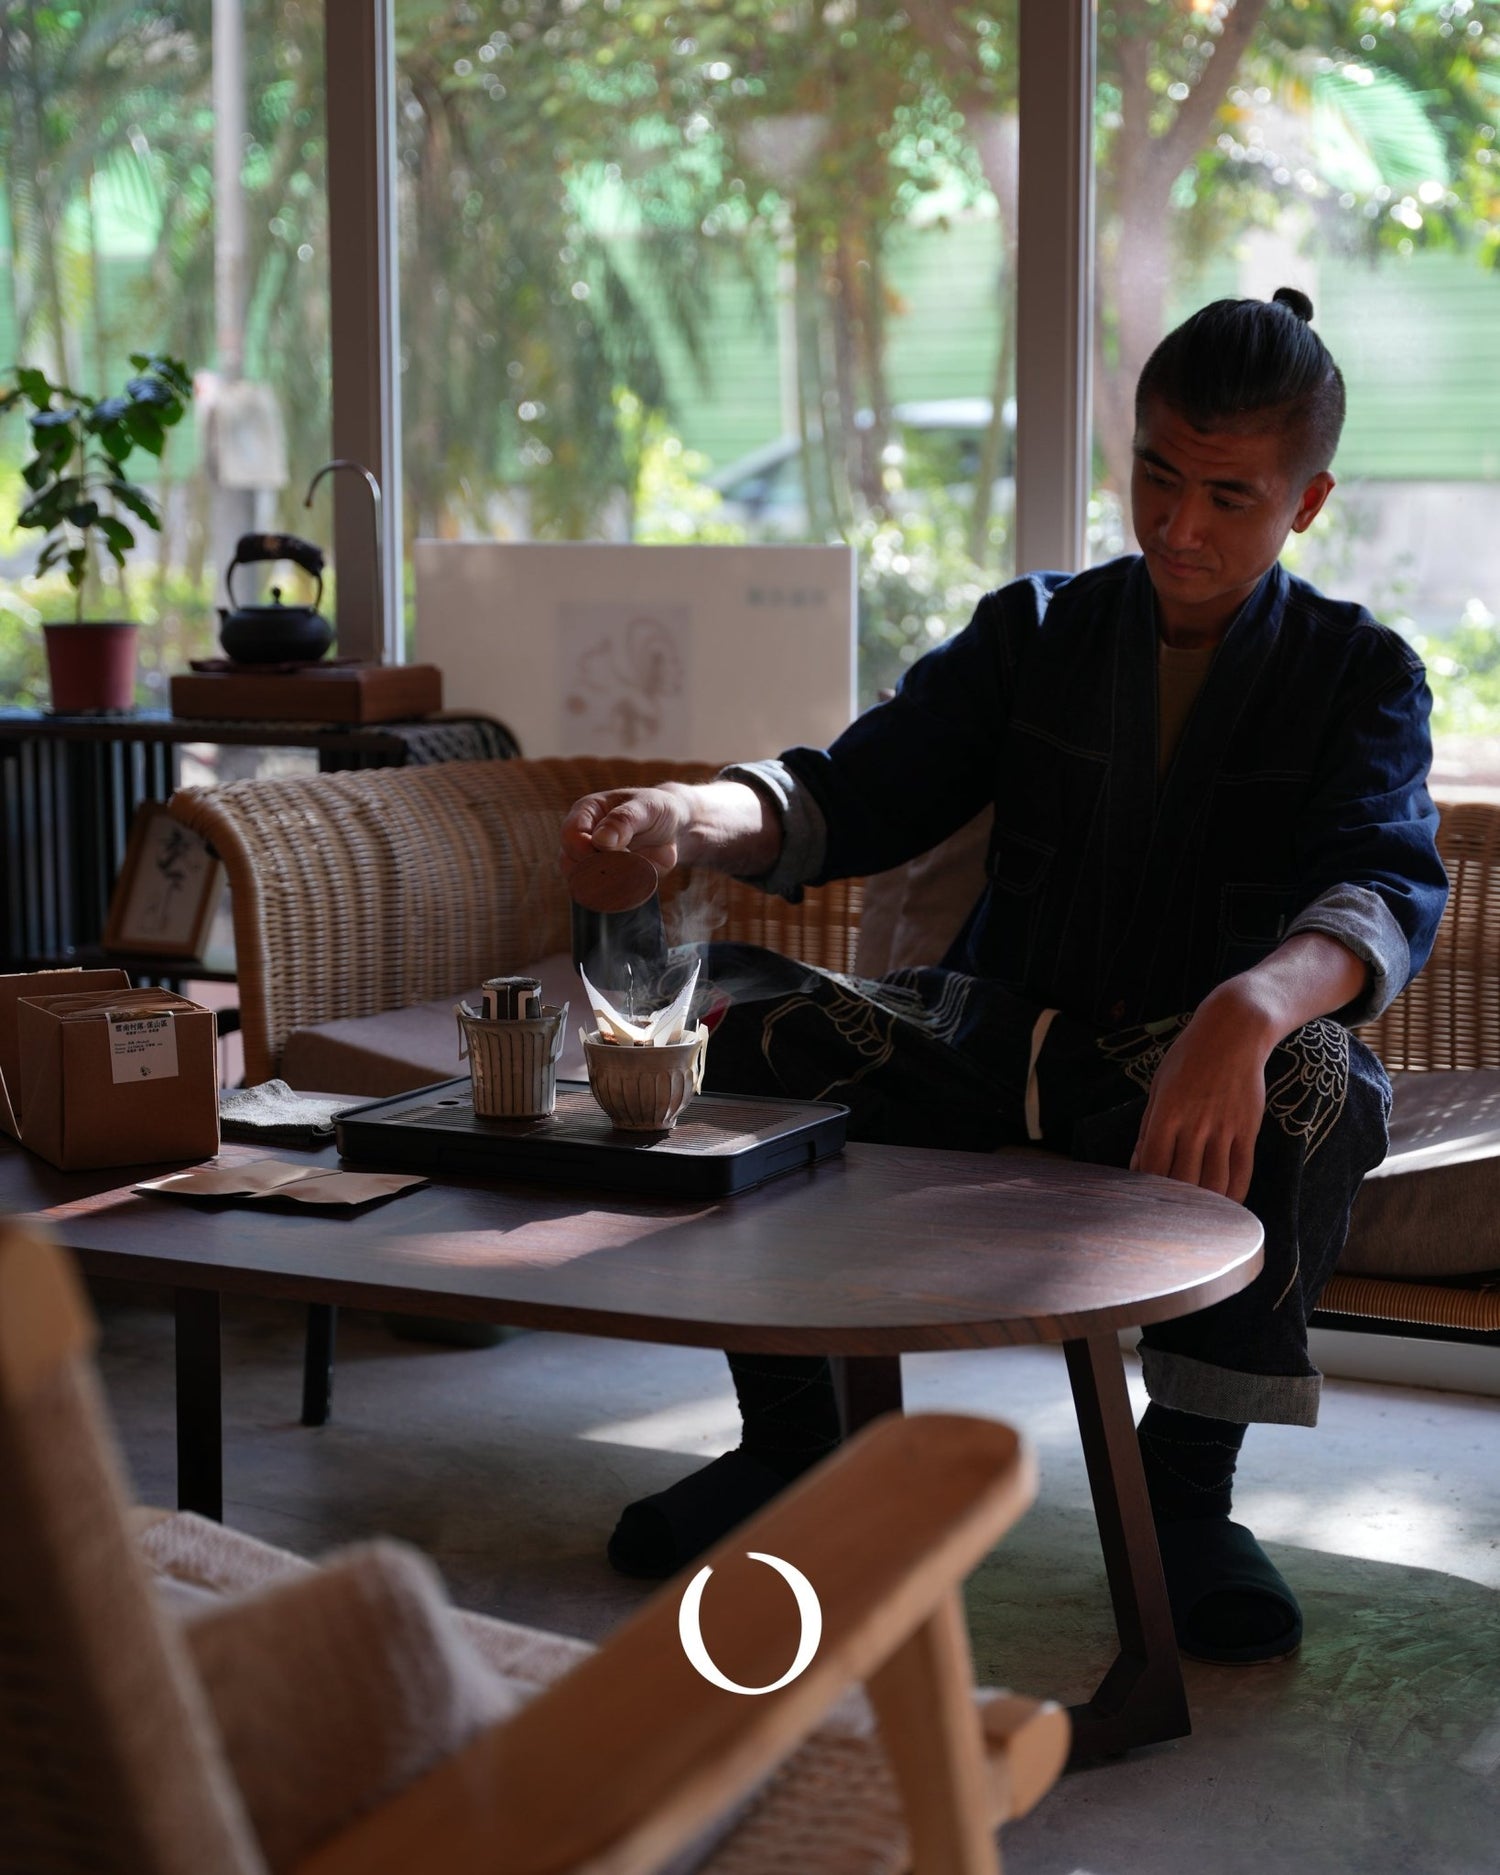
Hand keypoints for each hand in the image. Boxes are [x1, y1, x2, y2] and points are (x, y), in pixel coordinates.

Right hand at [559, 787, 694, 882]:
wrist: (672, 828)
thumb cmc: (655, 809)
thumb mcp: (646, 806)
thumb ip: (623, 820)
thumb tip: (601, 840)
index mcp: (586, 812)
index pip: (570, 835)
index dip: (586, 848)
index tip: (615, 852)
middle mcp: (582, 838)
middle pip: (569, 862)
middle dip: (596, 868)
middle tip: (627, 863)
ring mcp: (591, 860)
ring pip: (581, 882)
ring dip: (606, 882)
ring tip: (633, 871)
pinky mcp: (605, 878)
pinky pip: (602, 893)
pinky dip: (617, 892)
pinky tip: (635, 882)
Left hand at [1130, 986, 1274, 1202]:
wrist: (1234, 1032)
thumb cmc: (1189, 1057)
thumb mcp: (1159, 1086)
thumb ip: (1148, 1127)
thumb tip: (1137, 1165)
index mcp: (1167, 1112)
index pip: (1152, 1165)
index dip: (1147, 1190)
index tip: (1143, 1203)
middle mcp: (1195, 1123)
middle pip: (1183, 1180)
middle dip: (1174, 1204)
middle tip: (1168, 1217)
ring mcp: (1224, 1127)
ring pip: (1214, 1183)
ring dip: (1205, 1206)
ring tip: (1195, 1217)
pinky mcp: (1248, 1129)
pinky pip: (1242, 1172)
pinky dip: (1233, 1195)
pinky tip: (1224, 1206)